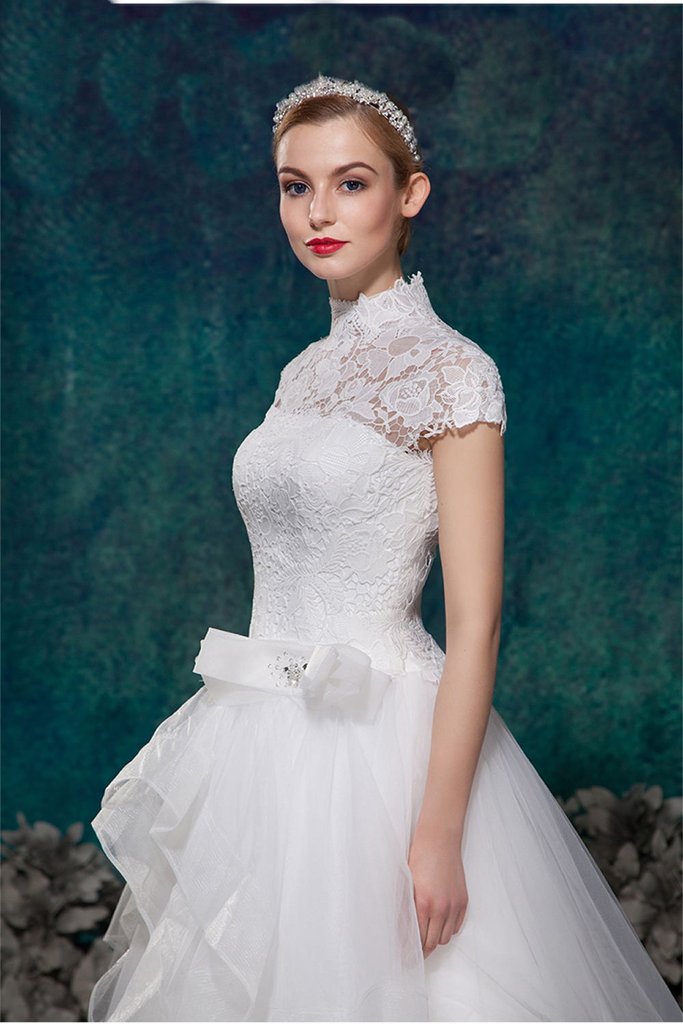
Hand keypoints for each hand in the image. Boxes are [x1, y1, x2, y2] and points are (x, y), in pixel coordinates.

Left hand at [407, 820, 467, 957]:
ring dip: (437, 939)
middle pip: (433, 942)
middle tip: (417, 952)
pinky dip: (449, 929)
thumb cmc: (420, 857)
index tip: (406, 956)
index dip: (412, 950)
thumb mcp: (407, 883)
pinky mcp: (464, 900)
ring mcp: (454, 905)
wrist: (439, 841)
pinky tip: (441, 924)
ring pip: (447, 937)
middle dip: (424, 949)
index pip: (418, 938)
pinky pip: (457, 925)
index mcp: (423, 903)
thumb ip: (406, 908)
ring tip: (428, 936)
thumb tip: (402, 928)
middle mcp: (441, 908)